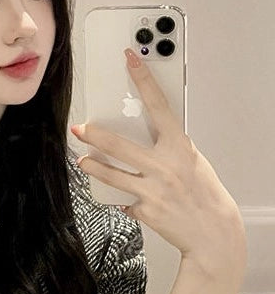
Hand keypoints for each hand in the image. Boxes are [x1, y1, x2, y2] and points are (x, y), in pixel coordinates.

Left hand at [70, 49, 245, 263]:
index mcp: (179, 147)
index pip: (158, 105)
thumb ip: (169, 146)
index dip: (143, 79)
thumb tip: (147, 133)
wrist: (213, 233)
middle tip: (79, 128)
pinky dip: (121, 197)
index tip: (130, 60)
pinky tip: (121, 196)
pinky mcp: (144, 211)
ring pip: (111, 174)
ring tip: (83, 161)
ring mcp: (152, 190)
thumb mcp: (192, 161)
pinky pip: (124, 199)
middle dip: (94, 135)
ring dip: (92, 166)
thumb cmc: (204, 193)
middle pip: (119, 144)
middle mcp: (164, 166)